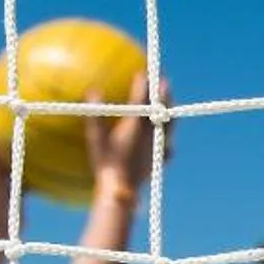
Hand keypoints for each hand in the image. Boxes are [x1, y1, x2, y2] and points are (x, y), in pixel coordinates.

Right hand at [86, 71, 167, 206]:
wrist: (122, 191)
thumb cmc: (106, 164)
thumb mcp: (96, 139)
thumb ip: (94, 114)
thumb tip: (91, 91)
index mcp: (136, 125)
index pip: (142, 98)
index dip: (142, 83)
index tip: (143, 72)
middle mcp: (150, 134)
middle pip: (161, 109)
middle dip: (163, 92)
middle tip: (164, 80)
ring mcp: (156, 148)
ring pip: (168, 127)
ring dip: (170, 113)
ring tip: (172, 106)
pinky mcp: (157, 163)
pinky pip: (166, 150)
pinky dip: (167, 144)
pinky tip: (170, 148)